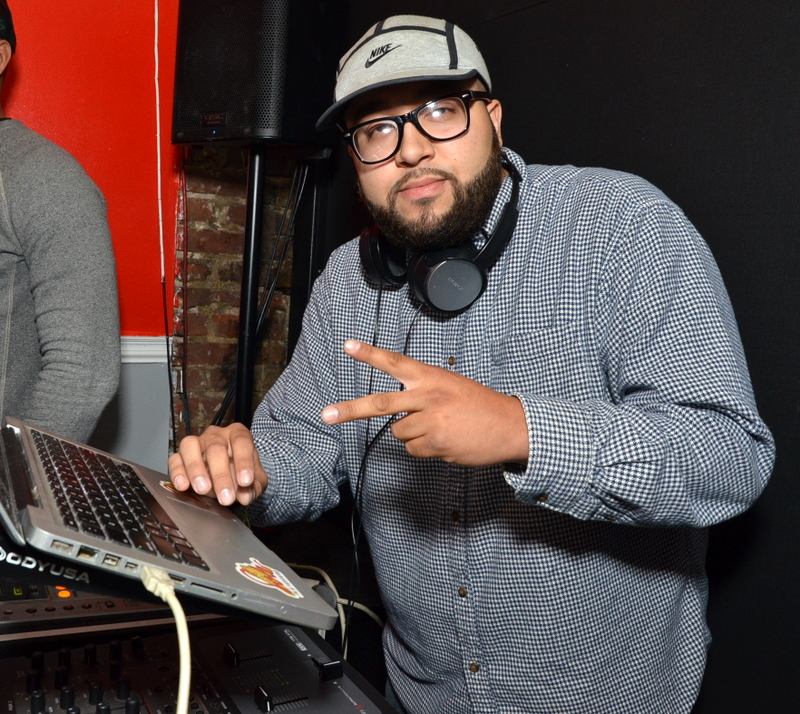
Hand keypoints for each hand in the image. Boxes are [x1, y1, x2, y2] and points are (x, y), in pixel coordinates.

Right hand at [168, 423, 267, 506]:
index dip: (244, 461)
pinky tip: (183, 486)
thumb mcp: (255, 480)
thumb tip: (245, 496)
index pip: (241, 442)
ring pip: (191, 446)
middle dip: (221, 475)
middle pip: (216, 448)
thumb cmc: (241, 473)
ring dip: (196, 469)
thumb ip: (254, 487)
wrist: (227, 478)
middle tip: (226, 497)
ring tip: (203, 490)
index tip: (246, 482)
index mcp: (238, 434)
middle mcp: (216, 435)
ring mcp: (196, 442)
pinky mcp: (180, 455)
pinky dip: (177, 472)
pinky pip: (175, 459)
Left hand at [321, 340, 528, 466]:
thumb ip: (423, 394)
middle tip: (326, 414)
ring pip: (399, 433)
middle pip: (380, 403)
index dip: (370, 354)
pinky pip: (414, 450)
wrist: (510, 426)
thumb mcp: (451, 387)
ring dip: (414, 435)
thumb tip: (398, 417)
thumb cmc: (479, 406)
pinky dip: (426, 450)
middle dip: (349, 410)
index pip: (395, 362)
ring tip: (441, 430)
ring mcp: (431, 420)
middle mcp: (428, 396)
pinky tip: (446, 443)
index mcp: (431, 377)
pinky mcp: (437, 443)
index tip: (347, 346)